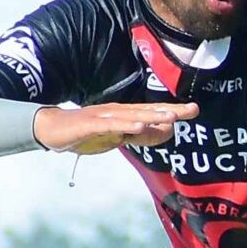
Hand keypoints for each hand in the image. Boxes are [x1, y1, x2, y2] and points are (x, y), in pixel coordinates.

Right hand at [34, 100, 197, 153]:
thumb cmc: (87, 133)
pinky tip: (139, 126)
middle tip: (191, 110)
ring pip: (131, 116)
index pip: (153, 112)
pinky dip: (125, 125)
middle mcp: (117, 112)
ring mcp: (103, 117)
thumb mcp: (119, 137)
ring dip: (151, 116)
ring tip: (171, 117)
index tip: (195, 109)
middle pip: (146, 111)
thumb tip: (167, 132)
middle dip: (169, 111)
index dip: (173, 111)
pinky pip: (109, 125)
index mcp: (125, 115)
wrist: (51, 129)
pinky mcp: (89, 124)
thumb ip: (142, 136)